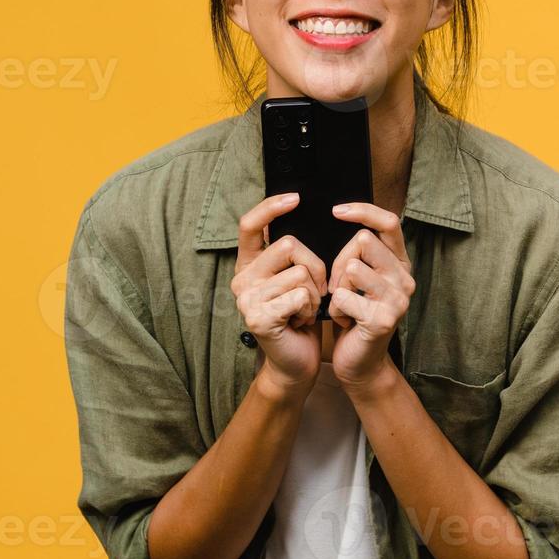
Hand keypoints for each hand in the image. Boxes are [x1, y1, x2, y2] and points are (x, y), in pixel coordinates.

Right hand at [230, 193, 326, 395]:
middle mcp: (242, 278)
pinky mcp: (258, 317)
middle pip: (290, 244)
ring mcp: (246, 298)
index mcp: (250, 264)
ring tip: (305, 310)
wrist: (296, 361)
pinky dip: (311, 308)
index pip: (250, 224)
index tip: (296, 197)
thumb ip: (294, 253)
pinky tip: (301, 321)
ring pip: (300, 272)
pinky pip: (300, 295)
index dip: (271, 206)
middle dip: (316, 266)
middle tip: (315, 291)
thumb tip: (304, 212)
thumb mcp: (297, 279)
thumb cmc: (301, 315)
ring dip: (315, 293)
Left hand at [326, 202, 415, 389]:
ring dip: (336, 288)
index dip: (363, 210)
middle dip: (339, 260)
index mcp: (400, 263)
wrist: (360, 362)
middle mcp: (405, 277)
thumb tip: (341, 213)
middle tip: (337, 286)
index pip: (389, 222)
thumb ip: (360, 252)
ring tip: (343, 305)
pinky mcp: (383, 318)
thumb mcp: (360, 279)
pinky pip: (343, 297)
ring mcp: (398, 298)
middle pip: (363, 240)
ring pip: (352, 266)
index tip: (336, 210)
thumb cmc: (354, 315)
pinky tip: (344, 321)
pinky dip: (334, 310)